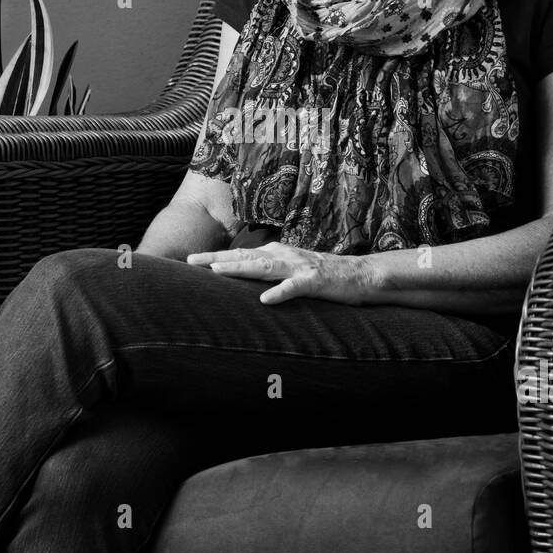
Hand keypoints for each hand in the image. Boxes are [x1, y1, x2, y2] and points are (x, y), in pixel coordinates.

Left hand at [186, 242, 377, 305]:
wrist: (361, 274)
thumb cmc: (325, 275)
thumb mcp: (293, 270)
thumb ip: (272, 272)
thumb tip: (247, 278)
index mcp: (278, 254)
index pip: (241, 254)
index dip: (216, 256)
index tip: (191, 260)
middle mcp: (284, 256)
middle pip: (245, 256)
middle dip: (216, 258)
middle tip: (190, 260)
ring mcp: (299, 267)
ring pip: (264, 266)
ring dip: (240, 268)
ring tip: (217, 271)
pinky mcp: (315, 280)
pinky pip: (295, 287)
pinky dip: (280, 292)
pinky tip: (265, 299)